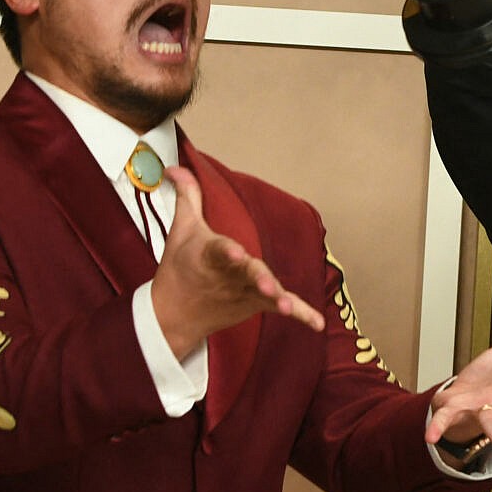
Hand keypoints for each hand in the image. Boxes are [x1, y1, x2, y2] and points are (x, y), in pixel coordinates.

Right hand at [148, 167, 325, 357]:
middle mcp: (227, 276)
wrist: (173, 316)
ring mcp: (243, 293)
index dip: (227, 252)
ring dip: (276, 299)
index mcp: (208, 255)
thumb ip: (188, 196)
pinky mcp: (255, 304)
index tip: (235, 253)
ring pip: (262, 294)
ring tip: (287, 307)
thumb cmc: (179, 268)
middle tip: (268, 287)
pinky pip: (279, 307)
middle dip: (257, 279)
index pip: (218, 251)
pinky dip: (301, 314)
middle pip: (246, 274)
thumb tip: (176, 166)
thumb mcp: (181, 230)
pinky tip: (318, 324)